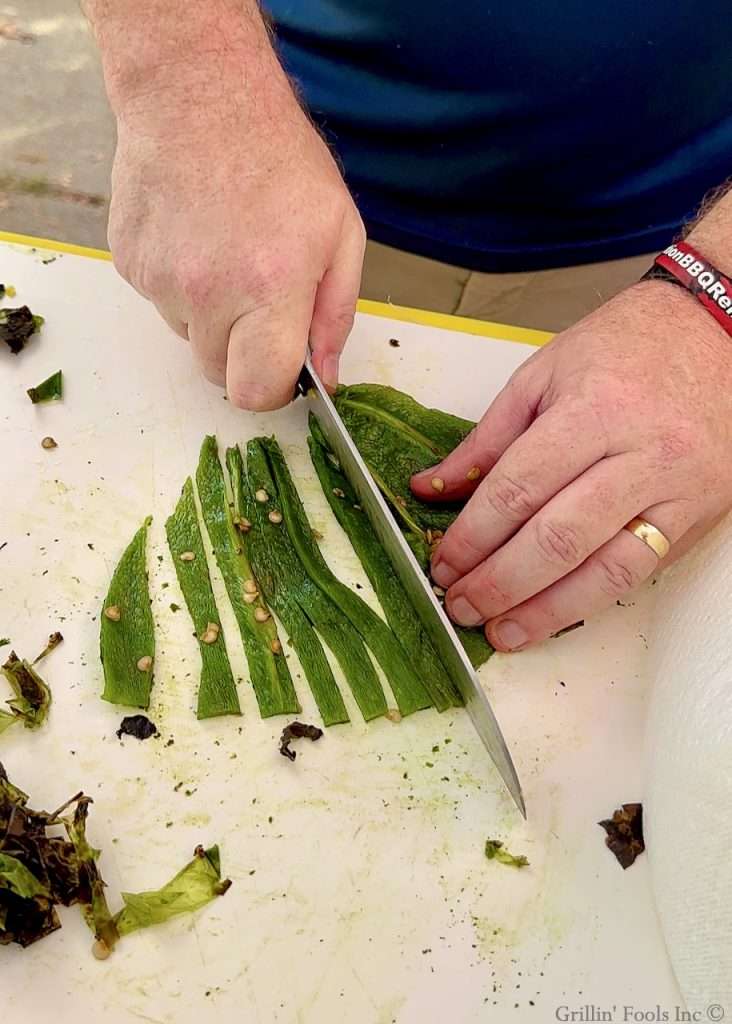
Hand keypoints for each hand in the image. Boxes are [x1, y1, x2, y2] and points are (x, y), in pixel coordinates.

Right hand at [108, 59, 364, 409]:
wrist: (199, 94)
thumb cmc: (279, 159)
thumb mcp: (341, 234)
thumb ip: (335, 316)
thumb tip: (326, 376)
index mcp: (268, 289)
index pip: (256, 391)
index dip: (274, 389)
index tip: (284, 368)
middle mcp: (207, 293)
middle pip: (219, 375)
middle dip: (245, 354)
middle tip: (261, 300)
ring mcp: (161, 281)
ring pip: (189, 339)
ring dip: (211, 317)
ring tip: (228, 253)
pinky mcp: (130, 265)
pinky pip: (162, 304)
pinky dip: (182, 287)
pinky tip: (198, 238)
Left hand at [412, 281, 731, 649]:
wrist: (720, 334)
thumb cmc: (630, 345)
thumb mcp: (544, 373)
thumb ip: (486, 439)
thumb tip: (433, 488)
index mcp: (595, 409)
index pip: (518, 489)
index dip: (472, 537)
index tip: (444, 563)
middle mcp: (641, 453)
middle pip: (557, 538)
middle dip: (499, 582)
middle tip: (461, 604)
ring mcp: (675, 491)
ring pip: (602, 570)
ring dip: (543, 610)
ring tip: (500, 631)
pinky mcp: (694, 517)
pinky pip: (638, 572)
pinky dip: (588, 601)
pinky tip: (552, 615)